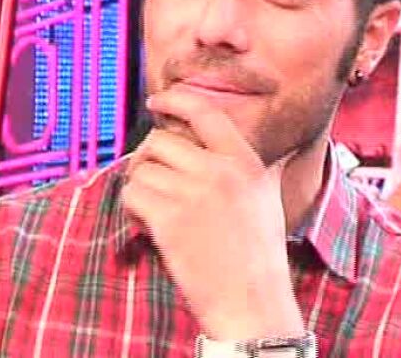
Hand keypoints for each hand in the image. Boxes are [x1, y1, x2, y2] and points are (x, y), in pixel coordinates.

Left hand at [122, 89, 304, 340]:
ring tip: (149, 203)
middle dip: (147, 155)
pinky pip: (132, 193)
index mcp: (245, 161)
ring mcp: (193, 194)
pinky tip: (144, 221)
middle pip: (161, 139)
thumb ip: (258, 165)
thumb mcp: (268, 196)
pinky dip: (131, 206)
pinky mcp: (169, 219)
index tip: (158, 101)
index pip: (205, 111)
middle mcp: (220, 171)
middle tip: (150, 174)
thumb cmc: (259, 254)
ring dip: (138, 183)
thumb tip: (269, 140)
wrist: (252, 301)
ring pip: (141, 166)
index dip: (175, 99)